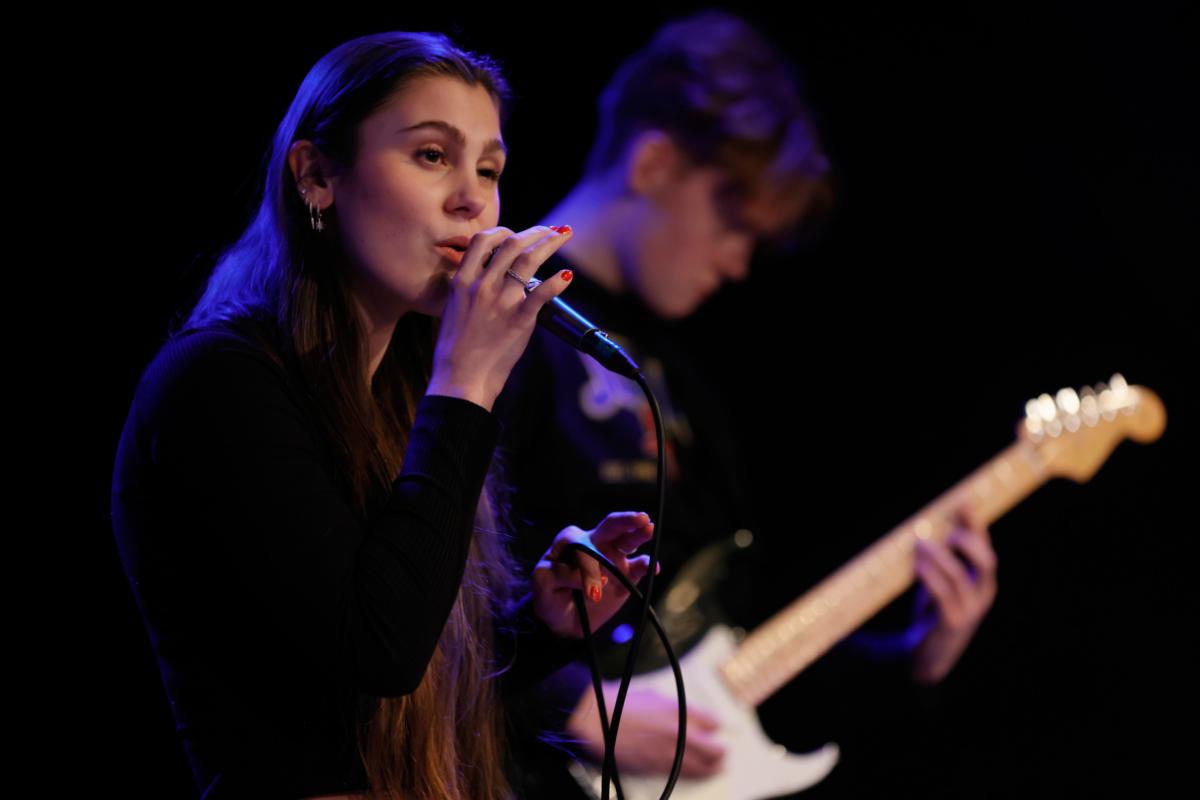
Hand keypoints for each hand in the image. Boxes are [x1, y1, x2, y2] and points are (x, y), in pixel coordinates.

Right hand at [427, 225, 572, 409]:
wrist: (459, 380)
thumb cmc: (455, 350)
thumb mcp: (453, 310)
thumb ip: (470, 289)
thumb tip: (489, 276)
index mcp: (462, 282)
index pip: (482, 240)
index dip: (503, 230)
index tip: (516, 233)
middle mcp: (480, 286)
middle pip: (511, 243)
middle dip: (535, 232)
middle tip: (551, 231)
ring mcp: (500, 302)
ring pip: (528, 258)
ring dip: (550, 242)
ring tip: (563, 236)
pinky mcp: (519, 320)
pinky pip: (541, 293)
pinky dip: (557, 281)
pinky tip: (567, 275)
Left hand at [532, 511, 657, 638]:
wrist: (562, 621)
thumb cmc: (550, 595)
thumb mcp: (544, 583)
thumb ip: (562, 574)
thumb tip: (590, 577)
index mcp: (572, 541)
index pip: (582, 541)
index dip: (587, 562)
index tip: (589, 589)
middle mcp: (595, 545)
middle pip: (612, 527)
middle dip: (626, 520)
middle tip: (640, 518)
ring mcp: (613, 559)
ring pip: (628, 541)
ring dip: (640, 534)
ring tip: (649, 529)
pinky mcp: (626, 576)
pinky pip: (639, 567)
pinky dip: (647, 565)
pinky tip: (653, 567)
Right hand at [566, 680, 725, 777]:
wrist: (599, 721)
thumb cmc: (623, 705)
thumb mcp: (657, 697)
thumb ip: (680, 709)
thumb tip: (695, 718)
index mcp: (679, 712)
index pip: (713, 723)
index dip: (716, 727)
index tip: (716, 729)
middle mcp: (678, 735)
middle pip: (715, 750)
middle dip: (720, 752)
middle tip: (722, 751)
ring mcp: (668, 754)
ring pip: (702, 768)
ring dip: (712, 767)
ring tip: (716, 766)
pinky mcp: (657, 768)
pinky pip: (683, 775)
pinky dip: (693, 774)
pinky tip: (695, 772)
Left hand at [911, 509, 998, 683]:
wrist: (925, 654)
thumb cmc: (934, 610)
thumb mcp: (943, 579)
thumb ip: (943, 555)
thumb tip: (935, 523)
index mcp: (982, 580)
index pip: (984, 546)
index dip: (975, 524)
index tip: (963, 500)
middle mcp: (982, 594)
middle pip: (986, 561)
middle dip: (967, 541)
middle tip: (945, 531)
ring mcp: (970, 610)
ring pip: (960, 577)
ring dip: (939, 557)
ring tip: (920, 544)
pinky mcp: (952, 623)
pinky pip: (944, 597)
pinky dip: (931, 578)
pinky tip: (918, 566)